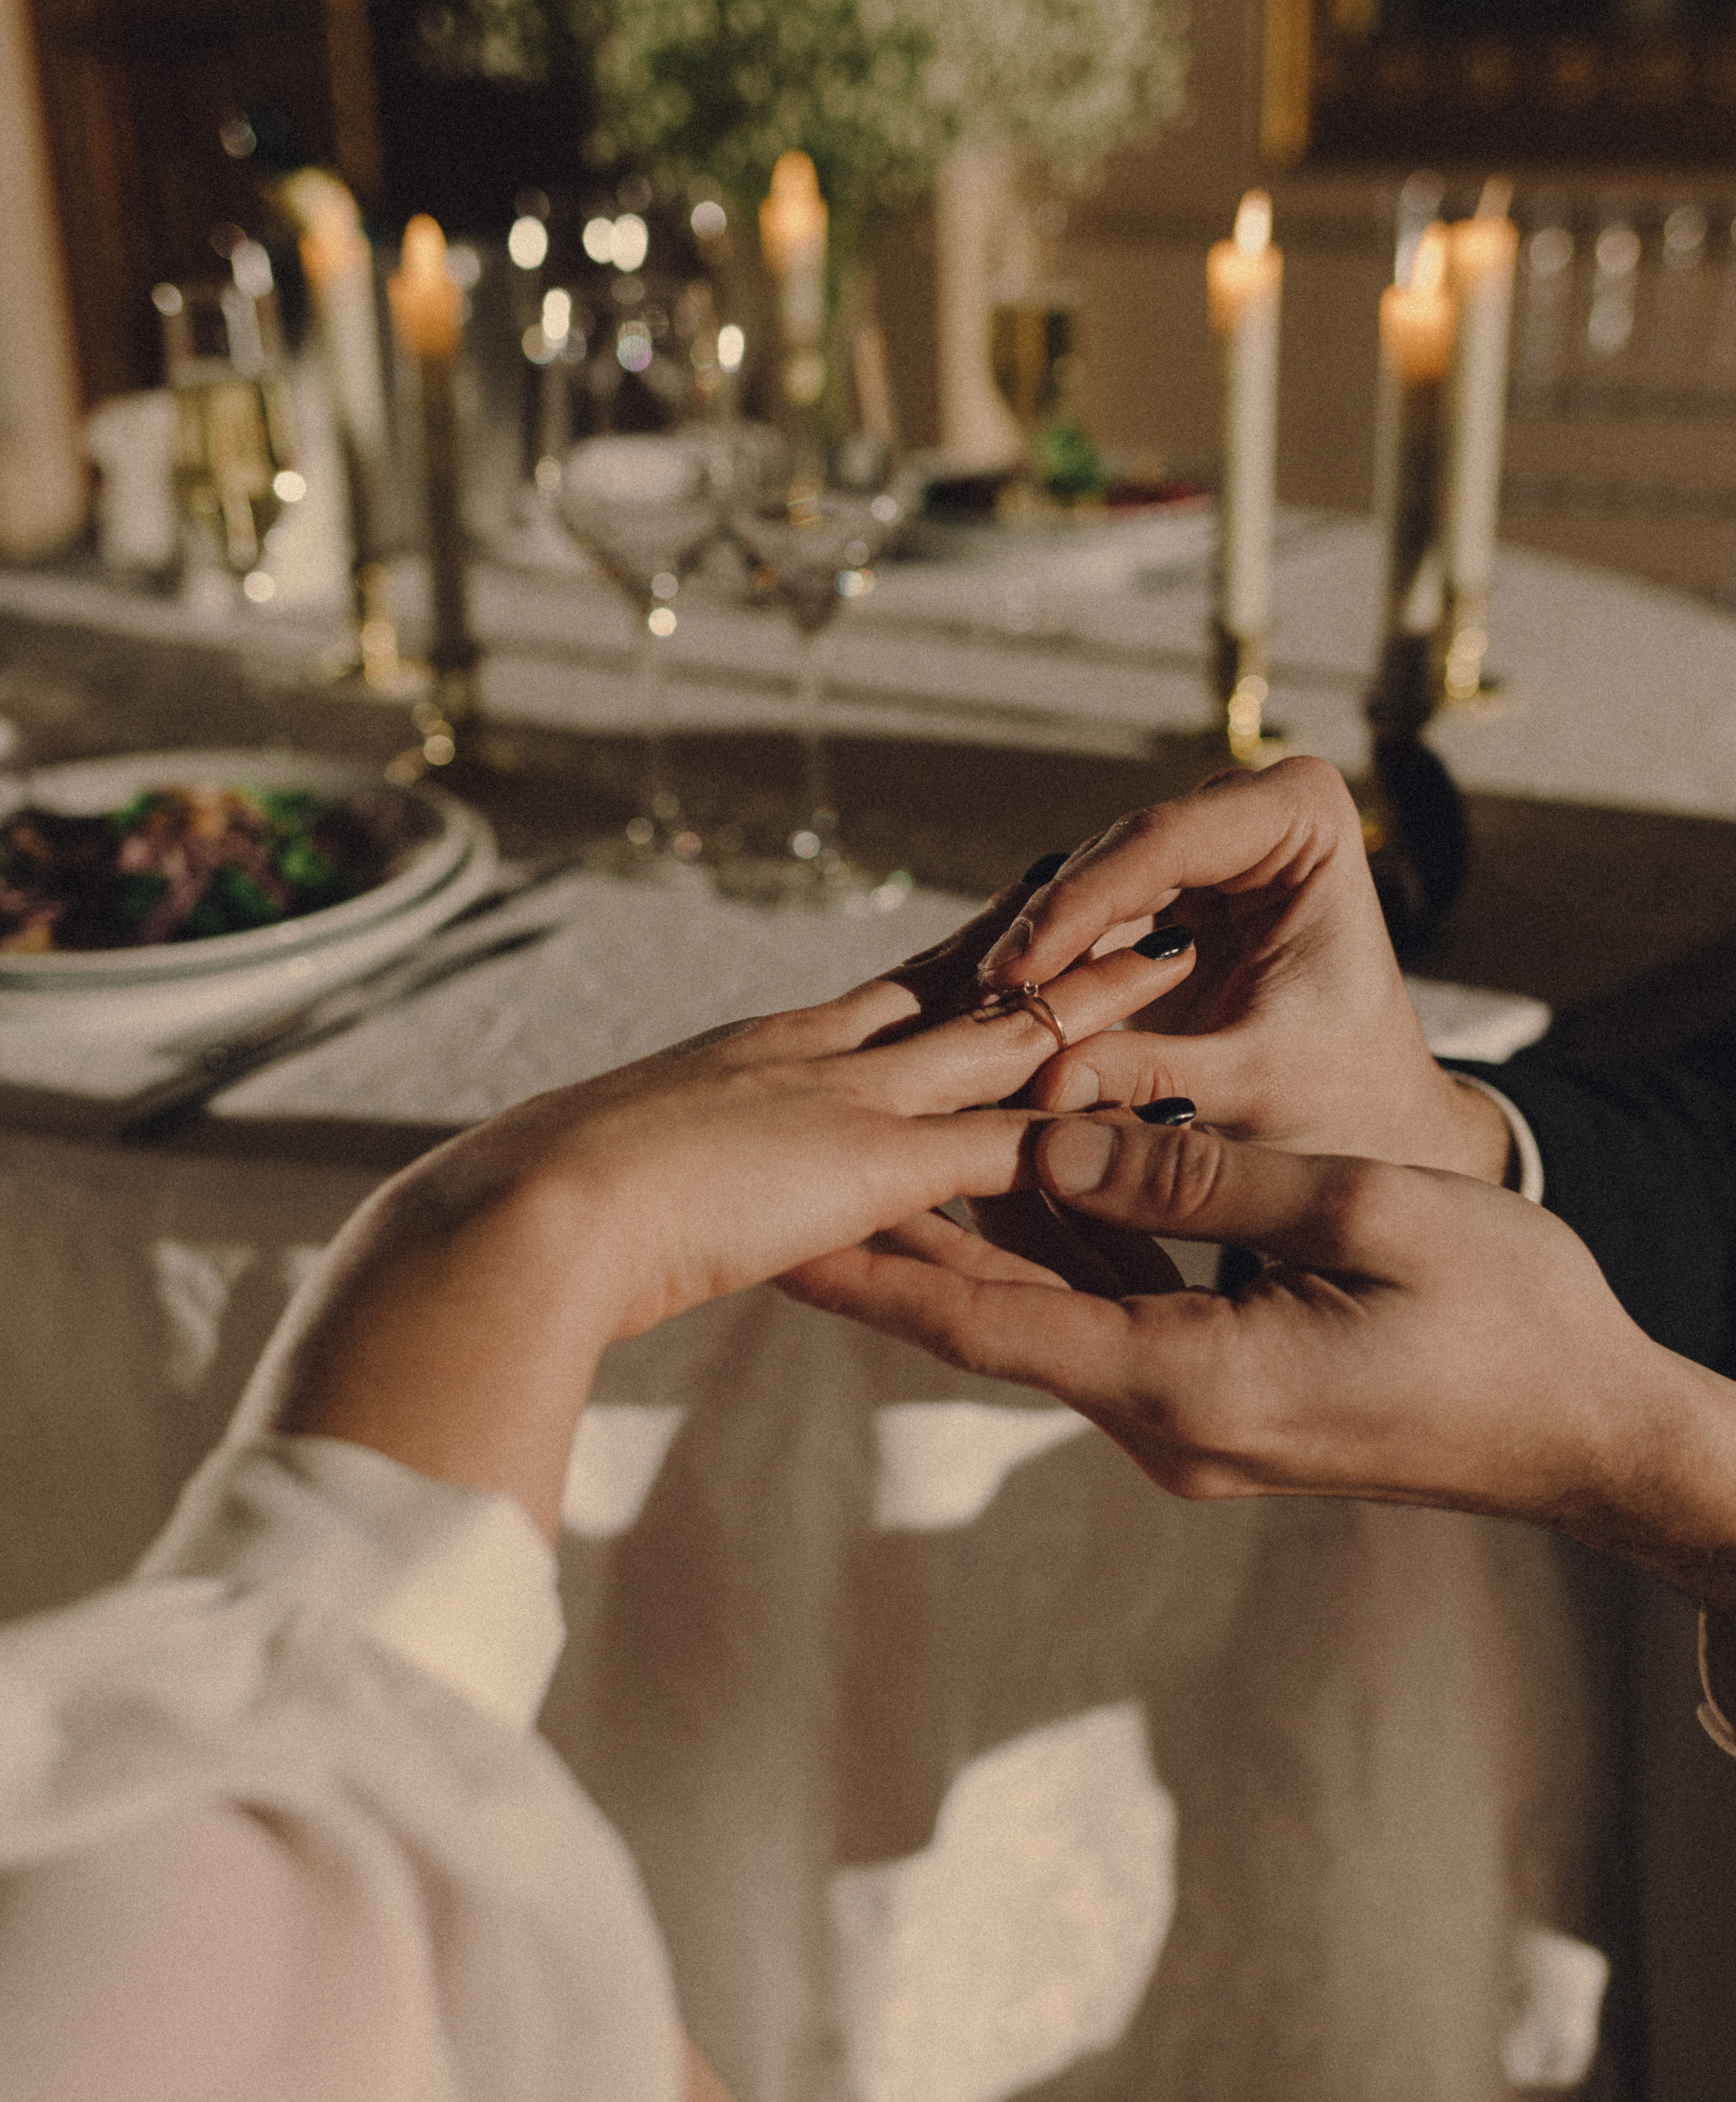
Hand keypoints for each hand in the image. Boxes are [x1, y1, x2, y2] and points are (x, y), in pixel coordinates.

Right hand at [278, 882, 1195, 1531]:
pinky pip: (1008, 1140)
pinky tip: (1151, 1102)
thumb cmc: (540, 1209)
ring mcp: (850, 1100)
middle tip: (1129, 888)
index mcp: (766, 1053)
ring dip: (1099, 1001)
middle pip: (965, 981)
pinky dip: (1082, 1125)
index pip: (892, 988)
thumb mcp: (627, 1170)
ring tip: (1182, 952)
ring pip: (1010, 1035)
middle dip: (1052, 944)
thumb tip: (680, 1190)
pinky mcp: (876, 1162)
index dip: (963, 952)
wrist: (522, 1213)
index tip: (1021, 912)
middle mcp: (818, 1055)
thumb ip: (679, 1167)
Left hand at [786, 1112, 1735, 1611]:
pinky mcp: (1214, 1401)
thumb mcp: (1361, 1215)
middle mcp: (1162, 1420)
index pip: (979, 1320)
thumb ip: (1198, 1179)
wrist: (1589, 1431)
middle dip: (884, 1240)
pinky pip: (1100, 1317)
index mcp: (1186, 1380)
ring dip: (966, 1233)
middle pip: (985, 1316)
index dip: (864, 1269)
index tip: (763, 1229)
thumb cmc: (1507, 1318)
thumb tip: (1051, 1147)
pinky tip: (1014, 1178)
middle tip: (779, 1174)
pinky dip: (1051, 1249)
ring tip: (866, 1151)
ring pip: (1039, 1310)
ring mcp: (1185, 1421)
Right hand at [975, 756, 1510, 1181]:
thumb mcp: (1257, 1088)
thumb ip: (1156, 1077)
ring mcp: (1205, 848)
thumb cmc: (1348, 1099)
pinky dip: (1048, 970)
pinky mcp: (1168, 896)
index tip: (1014, 976)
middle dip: (1047, 929)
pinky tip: (996, 1016)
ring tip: (976, 1015)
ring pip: (1088, 885)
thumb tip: (1045, 1085)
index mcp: (1303, 818)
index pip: (1166, 840)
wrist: (1372, 1124)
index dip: (1079, 906)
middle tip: (978, 1001)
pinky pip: (1087, 922)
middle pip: (1115, 854)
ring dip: (1036, 951)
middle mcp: (1251, 812)